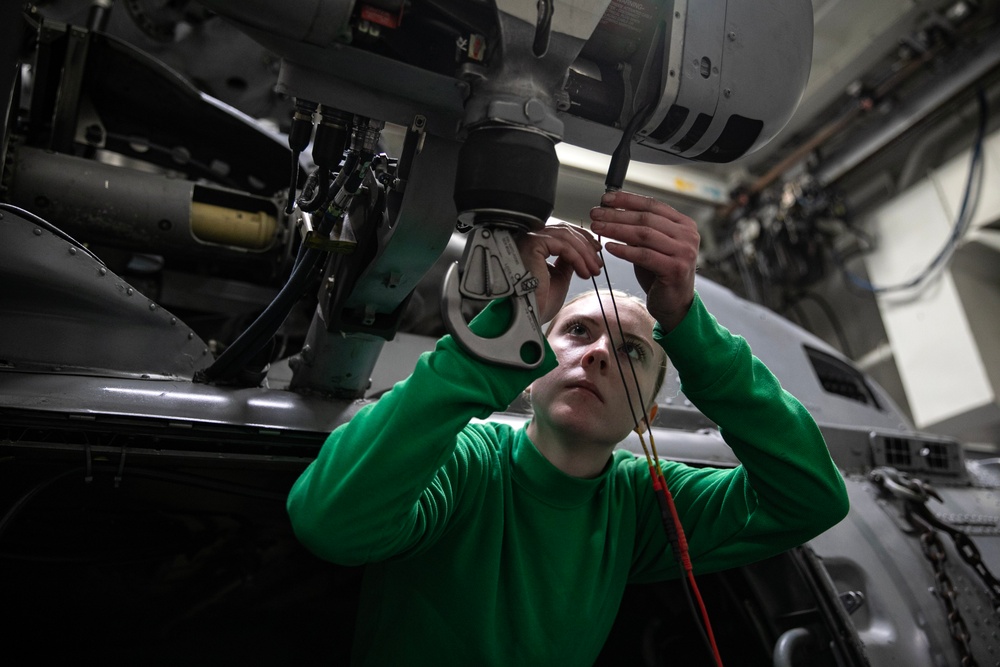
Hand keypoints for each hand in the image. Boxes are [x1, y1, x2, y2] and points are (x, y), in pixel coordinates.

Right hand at [517, 222, 602, 323]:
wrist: (527, 315)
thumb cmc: (538, 302)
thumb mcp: (560, 277)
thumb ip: (567, 261)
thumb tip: (581, 252)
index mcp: (534, 246)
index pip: (561, 233)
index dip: (582, 240)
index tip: (596, 252)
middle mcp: (530, 239)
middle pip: (565, 231)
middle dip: (586, 246)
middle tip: (598, 263)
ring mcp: (530, 240)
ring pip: (566, 236)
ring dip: (585, 253)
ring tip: (593, 270)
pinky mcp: (533, 244)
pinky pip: (563, 245)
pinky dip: (578, 258)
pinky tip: (584, 272)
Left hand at [589, 191, 698, 331]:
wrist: (674, 304)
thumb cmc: (660, 273)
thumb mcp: (652, 245)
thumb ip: (640, 228)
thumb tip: (611, 209)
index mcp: (684, 224)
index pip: (652, 205)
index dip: (627, 200)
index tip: (605, 199)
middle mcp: (688, 235)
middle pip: (646, 218)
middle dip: (617, 214)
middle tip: (595, 214)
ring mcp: (684, 252)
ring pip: (644, 235)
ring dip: (616, 229)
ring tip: (597, 228)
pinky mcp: (675, 269)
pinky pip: (644, 255)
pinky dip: (624, 250)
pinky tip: (608, 247)